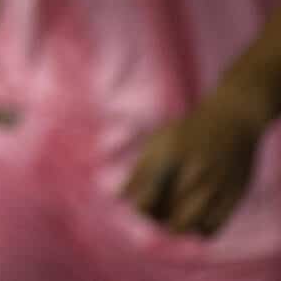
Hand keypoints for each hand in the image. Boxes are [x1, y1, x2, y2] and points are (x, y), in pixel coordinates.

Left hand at [119, 80, 268, 236]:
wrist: (232, 122)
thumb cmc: (186, 133)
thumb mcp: (158, 142)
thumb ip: (139, 171)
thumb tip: (119, 198)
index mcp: (169, 156)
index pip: (146, 198)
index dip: (140, 207)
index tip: (142, 201)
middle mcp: (193, 172)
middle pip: (164, 215)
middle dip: (156, 218)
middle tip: (157, 209)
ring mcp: (215, 186)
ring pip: (186, 226)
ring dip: (175, 227)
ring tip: (174, 217)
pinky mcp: (234, 197)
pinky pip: (210, 229)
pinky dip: (198, 230)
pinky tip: (195, 218)